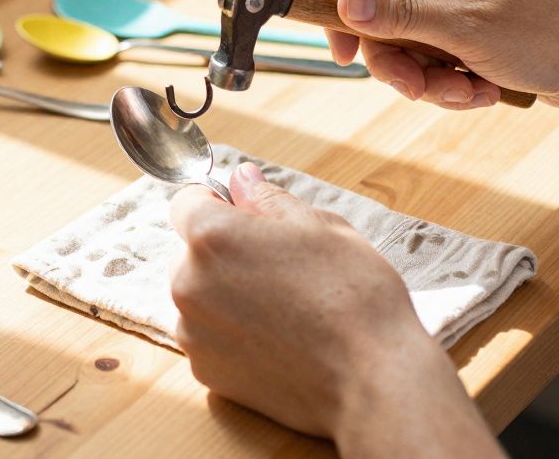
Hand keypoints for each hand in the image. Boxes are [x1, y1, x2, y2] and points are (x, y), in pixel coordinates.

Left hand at [170, 163, 501, 455]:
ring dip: (225, 295)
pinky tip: (277, 340)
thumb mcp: (322, 227)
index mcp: (212, 236)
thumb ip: (268, 200)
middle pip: (190, 253)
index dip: (217, 203)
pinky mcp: (206, 371)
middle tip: (279, 267)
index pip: (186, 202)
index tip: (246, 215)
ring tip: (283, 308)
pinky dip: (232, 335)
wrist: (372, 379)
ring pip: (198, 297)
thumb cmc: (354, 295)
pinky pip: (208, 337)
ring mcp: (193, 332)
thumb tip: (241, 179)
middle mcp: (188, 283)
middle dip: (223, 252)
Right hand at [329, 0, 558, 108]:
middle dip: (400, 62)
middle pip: (379, 17)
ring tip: (467, 92)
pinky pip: (429, 57)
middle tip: (422, 89)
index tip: (346, 59)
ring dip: (428, 79)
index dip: (345, 16)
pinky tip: (480, 88)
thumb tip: (344, 2)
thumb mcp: (469, 30)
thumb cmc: (550, 37)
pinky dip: (448, 81)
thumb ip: (402, 15)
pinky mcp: (462, 24)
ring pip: (403, 45)